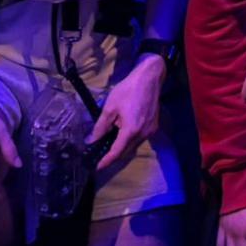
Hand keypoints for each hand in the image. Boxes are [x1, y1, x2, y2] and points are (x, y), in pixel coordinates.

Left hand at [88, 54, 165, 169]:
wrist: (149, 77)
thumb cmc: (128, 90)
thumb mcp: (110, 107)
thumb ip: (101, 127)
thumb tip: (92, 140)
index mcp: (131, 130)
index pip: (117, 152)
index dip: (106, 161)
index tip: (97, 167)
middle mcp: (143, 134)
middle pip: (126, 151)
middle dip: (114, 154)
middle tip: (100, 154)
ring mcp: (150, 130)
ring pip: (133, 145)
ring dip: (122, 145)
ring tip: (110, 142)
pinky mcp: (154, 126)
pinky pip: (140, 138)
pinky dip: (130, 139)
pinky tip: (122, 132)